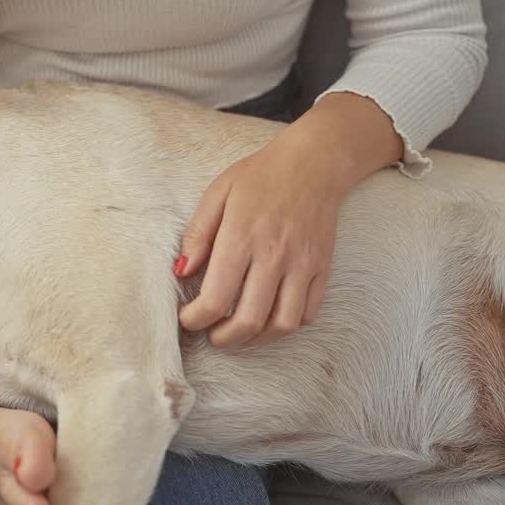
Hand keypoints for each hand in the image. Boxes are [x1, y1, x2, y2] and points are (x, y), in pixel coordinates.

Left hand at [175, 135, 352, 347]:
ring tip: (239, 333)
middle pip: (249, 321)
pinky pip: (308, 313)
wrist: (314, 163)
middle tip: (211, 335)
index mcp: (241, 238)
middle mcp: (274, 256)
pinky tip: (269, 318)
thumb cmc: (260, 176)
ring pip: (282, 325)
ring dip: (257, 340)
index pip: (216, 298)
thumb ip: (197, 235)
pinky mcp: (322, 269)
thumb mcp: (217, 194)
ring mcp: (302, 265)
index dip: (196, 319)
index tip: (188, 318)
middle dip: (223, 339)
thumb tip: (182, 272)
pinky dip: (287, 325)